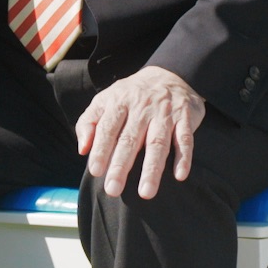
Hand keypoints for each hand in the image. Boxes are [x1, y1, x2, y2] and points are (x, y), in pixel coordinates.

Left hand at [75, 66, 205, 199]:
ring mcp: (165, 113)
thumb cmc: (131, 95)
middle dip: (121, 165)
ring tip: (146, 193)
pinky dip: (183, 157)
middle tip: (113, 189)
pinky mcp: (185, 118)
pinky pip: (185, 139)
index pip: (108, 128)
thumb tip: (82, 149)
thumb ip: (89, 122)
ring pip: (158, 143)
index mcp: (119, 102)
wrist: (170, 74)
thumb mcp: (106, 100)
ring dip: (152, 169)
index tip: (95, 171)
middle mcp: (142, 108)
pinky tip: (180, 176)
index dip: (101, 149)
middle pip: (130, 139)